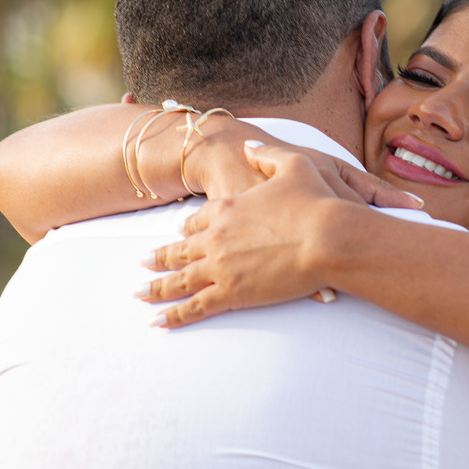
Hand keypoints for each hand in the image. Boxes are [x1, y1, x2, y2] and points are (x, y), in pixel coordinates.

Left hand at [136, 142, 419, 327]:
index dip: (188, 228)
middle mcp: (216, 238)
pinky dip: (175, 315)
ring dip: (158, 288)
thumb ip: (266, 154)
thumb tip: (248, 146)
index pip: (198, 221)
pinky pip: (195, 306)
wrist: (328, 237)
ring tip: (140, 294)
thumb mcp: (293, 164)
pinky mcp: (232, 293)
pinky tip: (159, 322)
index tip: (179, 232)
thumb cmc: (316, 202)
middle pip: (180, 250)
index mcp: (226, 208)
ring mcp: (220, 266)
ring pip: (180, 280)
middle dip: (160, 258)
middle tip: (143, 263)